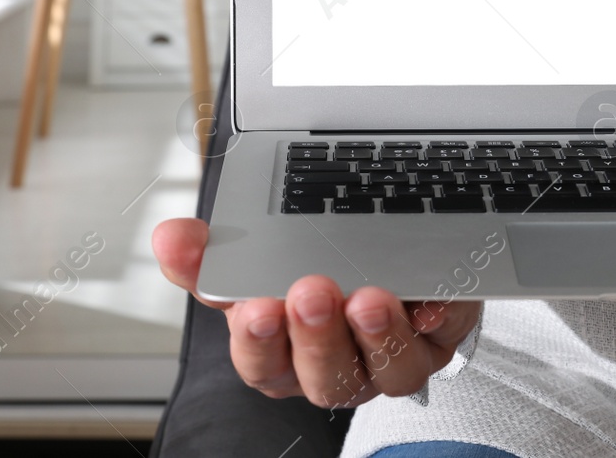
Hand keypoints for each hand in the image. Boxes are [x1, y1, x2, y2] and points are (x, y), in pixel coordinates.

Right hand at [152, 218, 480, 407]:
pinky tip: (430, 299)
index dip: (260, 343)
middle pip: (326, 377)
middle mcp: (339, 368)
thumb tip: (170, 238)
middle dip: (317, 338)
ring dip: (376, 335)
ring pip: (387, 370)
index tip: (255, 307)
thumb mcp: (255, 264)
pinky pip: (445, 337)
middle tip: (310, 292)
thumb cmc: (314, 274)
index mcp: (286, 357)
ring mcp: (392, 359)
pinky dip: (438, 317)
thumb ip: (212, 255)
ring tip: (367, 297)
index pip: (263, 365)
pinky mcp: (441, 337)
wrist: (384, 267)